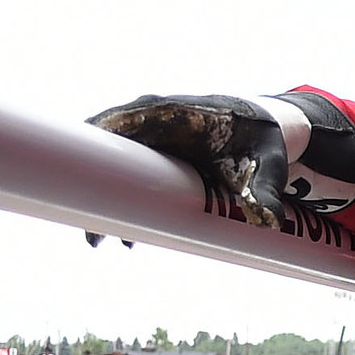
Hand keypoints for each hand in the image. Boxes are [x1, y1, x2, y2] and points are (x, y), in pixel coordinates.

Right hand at [89, 94, 291, 225]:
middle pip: (106, 151)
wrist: (269, 129)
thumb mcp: (265, 166)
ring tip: (106, 242)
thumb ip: (264, 191)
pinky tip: (126, 233)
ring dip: (108, 201)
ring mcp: (151, 132)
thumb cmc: (262, 141)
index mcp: (168, 112)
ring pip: (114, 165)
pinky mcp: (156, 149)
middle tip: (95, 239)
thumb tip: (268, 221)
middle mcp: (151, 117)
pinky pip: (128, 170)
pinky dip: (122, 197)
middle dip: (97, 194)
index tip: (86, 197)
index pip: (114, 127)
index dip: (92, 157)